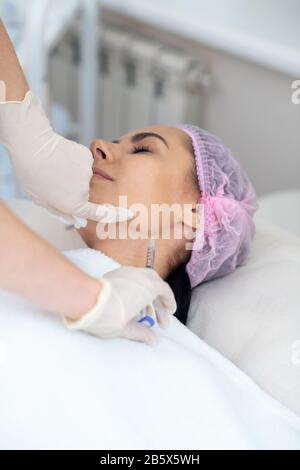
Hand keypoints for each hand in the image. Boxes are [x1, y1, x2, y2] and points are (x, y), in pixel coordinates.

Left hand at [0, 90, 132, 226]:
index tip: (129, 214)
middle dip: (74, 189)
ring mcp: (87, 173)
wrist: (32, 145)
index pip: (99, 214)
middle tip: (54, 179)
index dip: (116, 215)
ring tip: (54, 166)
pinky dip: (74, 161)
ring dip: (72, 174)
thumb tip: (79, 221)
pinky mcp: (87, 157)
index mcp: (73, 204)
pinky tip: (61, 157)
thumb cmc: (31, 174)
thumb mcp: (42, 200)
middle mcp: (84, 191)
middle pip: (86, 193)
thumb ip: (61, 212)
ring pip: (84, 177)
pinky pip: (84, 163)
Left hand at [62, 266, 176, 345]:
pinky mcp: (115, 274)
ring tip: (145, 316)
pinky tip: (131, 306)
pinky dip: (137, 292)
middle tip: (159, 319)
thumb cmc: (107, 314)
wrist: (84, 300)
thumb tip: (153, 340)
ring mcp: (126, 273)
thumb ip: (142, 333)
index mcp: (148, 286)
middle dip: (158, 303)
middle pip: (155, 286)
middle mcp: (139, 276)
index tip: (170, 313)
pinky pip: (132, 281)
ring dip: (147, 297)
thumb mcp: (126, 328)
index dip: (169, 303)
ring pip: (143, 282)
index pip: (165, 291)